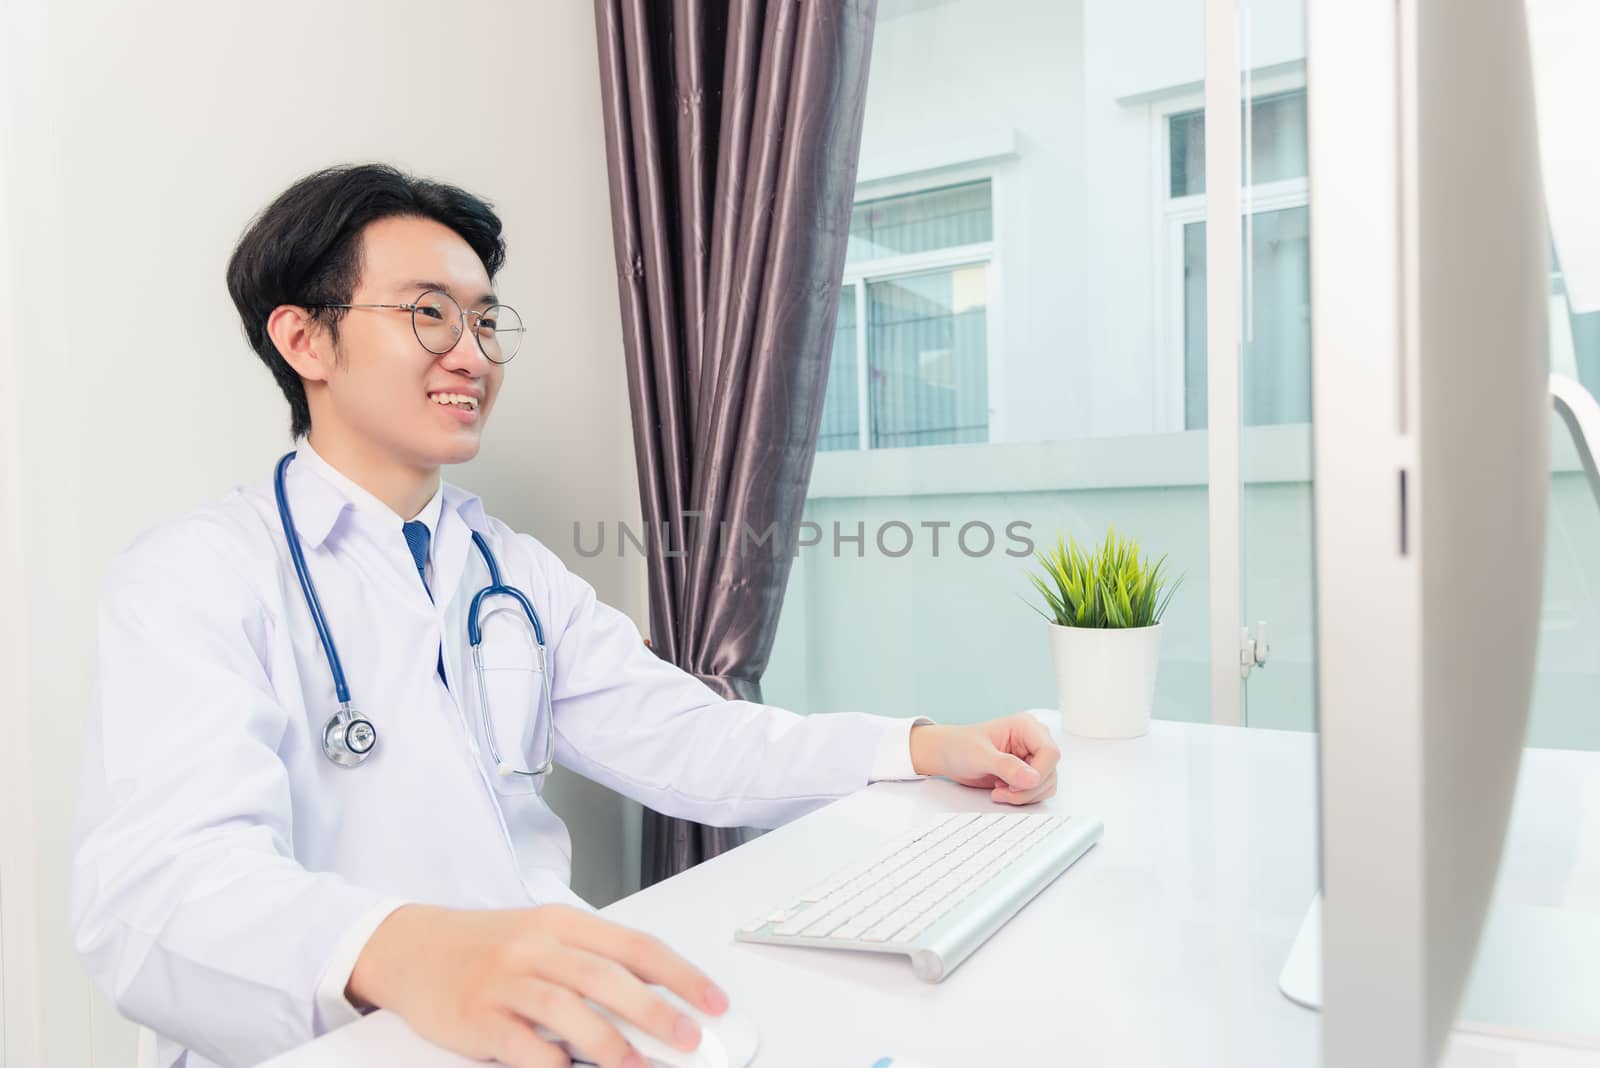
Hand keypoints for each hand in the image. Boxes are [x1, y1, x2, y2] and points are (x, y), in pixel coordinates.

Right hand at [347, 903, 727, 1067]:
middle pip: (608, 978)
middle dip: (656, 1012)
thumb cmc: (487, 945)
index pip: (635, 945)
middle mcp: (536, 946)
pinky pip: (524, 1046)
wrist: (411, 947)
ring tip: (641, 1067)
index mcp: (563, 922)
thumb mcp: (543, 936)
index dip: (681, 974)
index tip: (714, 1001)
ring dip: (613, 1045)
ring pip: (570, 1011)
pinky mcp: (478, 1018)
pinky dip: (554, 1064)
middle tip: (689, 1039)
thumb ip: (592, 960)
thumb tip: (656, 996)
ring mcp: (505, 982)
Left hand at [909, 713, 1059, 804]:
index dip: (1038, 773)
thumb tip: (1032, 778)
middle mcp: (1033, 740)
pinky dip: (1022, 797)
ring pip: (1047, 784)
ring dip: (1024, 795)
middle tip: (1002, 791)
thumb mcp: (979, 756)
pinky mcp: (1027, 772)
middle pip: (1050, 771)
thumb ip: (1006, 766)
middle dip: (1027, 788)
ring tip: (999, 790)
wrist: (947, 755)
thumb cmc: (959, 746)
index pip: (1050, 752)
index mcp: (1026, 726)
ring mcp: (1032, 757)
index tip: (1016, 784)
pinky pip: (1038, 790)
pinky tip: (1003, 790)